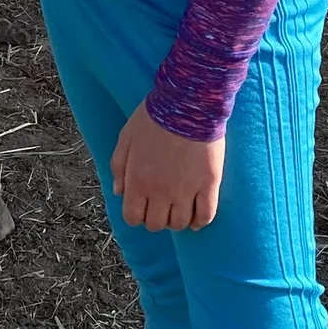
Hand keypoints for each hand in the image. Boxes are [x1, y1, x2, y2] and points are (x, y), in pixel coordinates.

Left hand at [111, 99, 223, 231]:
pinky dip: (200, 221)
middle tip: (162, 205)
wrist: (187, 104)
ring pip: (179, 223)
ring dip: (177, 220)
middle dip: (156, 218)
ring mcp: (185, 190)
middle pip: (156, 224)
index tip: (143, 207)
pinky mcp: (209, 184)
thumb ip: (118, 167)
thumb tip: (119, 191)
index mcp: (137, 181)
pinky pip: (206, 215)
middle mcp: (160, 192)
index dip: (137, 215)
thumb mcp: (126, 138)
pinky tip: (197, 217)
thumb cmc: (154, 118)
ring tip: (179, 208)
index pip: (133, 217)